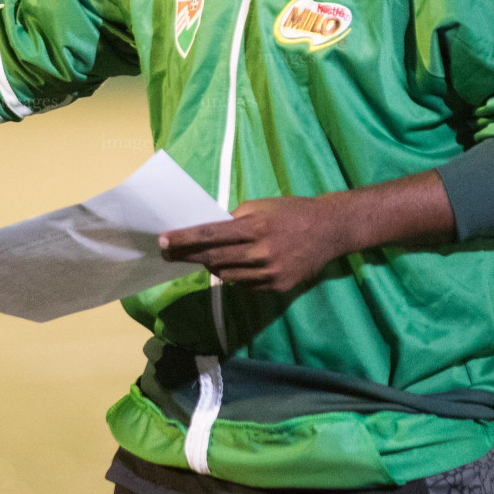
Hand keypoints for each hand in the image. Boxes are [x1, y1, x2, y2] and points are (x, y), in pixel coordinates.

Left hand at [159, 195, 353, 292]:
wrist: (330, 230)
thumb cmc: (292, 212)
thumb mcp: (262, 206)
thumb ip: (236, 219)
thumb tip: (208, 231)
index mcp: (255, 226)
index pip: (210, 234)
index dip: (184, 239)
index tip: (163, 240)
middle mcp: (260, 252)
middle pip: (212, 259)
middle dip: (185, 256)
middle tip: (166, 253)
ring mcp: (269, 273)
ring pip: (226, 275)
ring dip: (211, 266)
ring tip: (201, 258)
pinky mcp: (277, 287)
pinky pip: (244, 284)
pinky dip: (234, 274)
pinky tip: (233, 265)